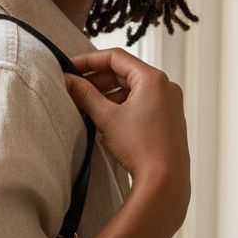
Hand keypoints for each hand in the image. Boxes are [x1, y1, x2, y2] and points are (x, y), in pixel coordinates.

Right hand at [63, 49, 189, 221]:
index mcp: (153, 79)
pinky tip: (105, 116)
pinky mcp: (169, 118)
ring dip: (109, 93)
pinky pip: (142, 102)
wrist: (165, 180)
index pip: (116, 57)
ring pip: (133, 88)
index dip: (89, 60)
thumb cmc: (141, 148)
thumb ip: (85, 95)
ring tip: (87, 104)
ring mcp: (170, 102)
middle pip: (125, 72)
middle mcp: (165, 86)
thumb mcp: (107, 117)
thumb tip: (67, 80)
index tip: (71, 68)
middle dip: (98, 79)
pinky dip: (123, 104)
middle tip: (75, 88)